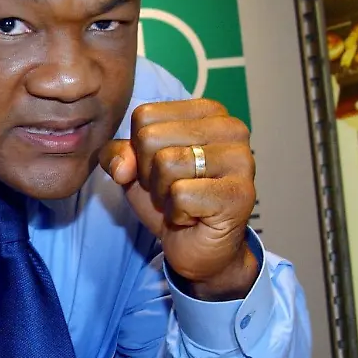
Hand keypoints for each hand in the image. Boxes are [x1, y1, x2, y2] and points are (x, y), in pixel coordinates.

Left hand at [99, 99, 259, 300]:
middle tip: (172, 189)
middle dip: (149, 173)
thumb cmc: (171, 199)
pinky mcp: (240, 194)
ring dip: (163, 194)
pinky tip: (194, 216)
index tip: (161, 169)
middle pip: (151, 138)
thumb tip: (122, 167)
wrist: (198, 246)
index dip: (139, 150)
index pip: (144, 116)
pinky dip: (177, 213)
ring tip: (183, 202)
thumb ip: (118, 154)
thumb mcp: (134, 170)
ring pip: (166, 164)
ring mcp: (240, 159)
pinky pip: (181, 195)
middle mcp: (230, 128)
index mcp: (207, 111)